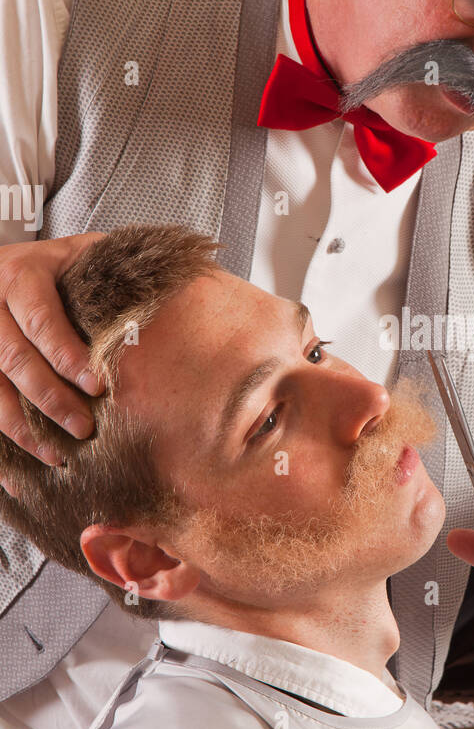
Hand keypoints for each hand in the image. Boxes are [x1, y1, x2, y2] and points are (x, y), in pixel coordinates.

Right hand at [0, 232, 106, 478]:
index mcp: (24, 273)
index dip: (66, 354)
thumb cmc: (69, 266)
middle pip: (13, 357)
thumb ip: (120, 273)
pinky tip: (15, 473)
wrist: (18, 264)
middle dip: (49, 398)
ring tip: (57, 455)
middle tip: (83, 428)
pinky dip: (2, 439)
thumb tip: (199, 292)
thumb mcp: (91, 255)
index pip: (41, 318)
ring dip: (23, 426)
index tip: (98, 386)